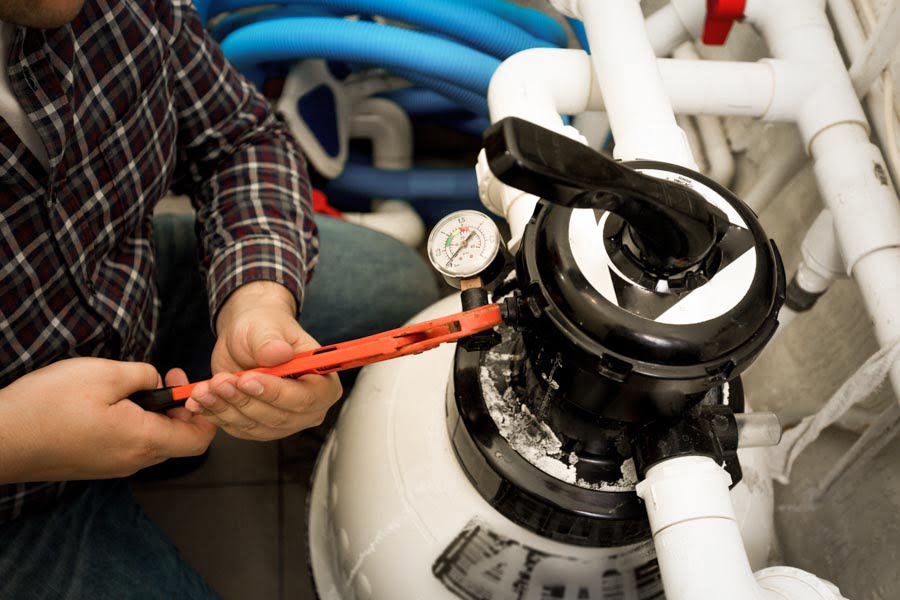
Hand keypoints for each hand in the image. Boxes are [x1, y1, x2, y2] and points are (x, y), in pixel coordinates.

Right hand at [0, 358, 215, 482]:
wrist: (0, 439)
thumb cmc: (49, 406)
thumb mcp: (105, 373)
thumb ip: (143, 374)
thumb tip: (156, 379)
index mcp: (144, 440)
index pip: (200, 439)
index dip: (206, 411)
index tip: (189, 385)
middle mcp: (134, 460)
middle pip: (177, 438)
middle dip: (178, 406)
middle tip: (163, 375)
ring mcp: (113, 466)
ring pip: (152, 440)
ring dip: (153, 413)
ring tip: (132, 385)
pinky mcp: (95, 465)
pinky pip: (128, 444)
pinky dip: (132, 423)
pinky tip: (110, 402)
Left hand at [186, 280, 341, 440]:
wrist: (246, 337)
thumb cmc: (265, 329)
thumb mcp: (266, 327)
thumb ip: (271, 341)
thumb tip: (278, 353)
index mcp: (323, 383)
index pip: (305, 398)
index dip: (276, 392)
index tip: (248, 379)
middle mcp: (308, 408)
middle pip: (278, 417)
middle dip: (245, 400)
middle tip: (221, 381)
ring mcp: (283, 421)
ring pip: (254, 425)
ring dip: (226, 407)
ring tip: (206, 387)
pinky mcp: (258, 427)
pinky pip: (237, 428)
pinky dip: (216, 414)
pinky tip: (201, 400)